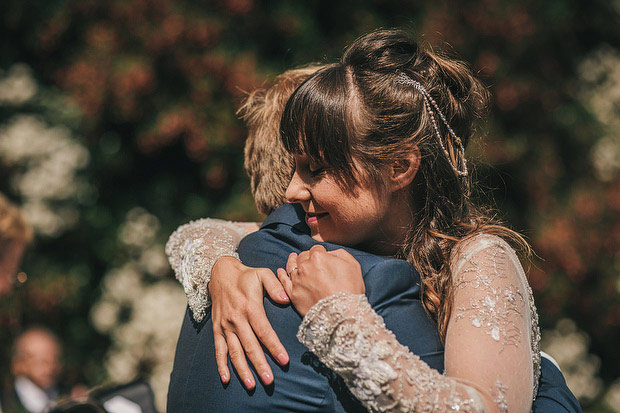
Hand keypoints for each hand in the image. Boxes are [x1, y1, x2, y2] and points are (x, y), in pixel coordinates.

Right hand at [210, 256, 289, 388]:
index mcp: (250, 307)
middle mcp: (236, 319)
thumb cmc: (246, 275)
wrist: (220, 273)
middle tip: (269, 380)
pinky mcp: (217, 328)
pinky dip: (221, 364)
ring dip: (242, 369)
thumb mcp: (262, 274)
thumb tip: (286, 300)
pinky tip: (226, 378)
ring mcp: (225, 325)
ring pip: (234, 351)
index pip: (264, 330)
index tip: (284, 360)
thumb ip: (275, 286)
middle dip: (260, 364)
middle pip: (250, 346)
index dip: (274, 346)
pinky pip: (219, 349)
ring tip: (251, 385)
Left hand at [276, 245, 363, 315]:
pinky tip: (281, 271)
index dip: (321, 253)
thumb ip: (338, 253)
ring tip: (292, 258)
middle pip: (303, 256)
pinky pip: (283, 281)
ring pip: (291, 266)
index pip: (316, 249)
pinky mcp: (293, 294)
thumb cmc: (350, 289)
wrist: (343, 313)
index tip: (324, 258)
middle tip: (312, 262)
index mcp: (318, 256)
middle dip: (307, 257)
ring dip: (293, 261)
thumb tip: (328, 253)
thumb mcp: (352, 264)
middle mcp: (304, 266)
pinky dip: (281, 274)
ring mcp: (297, 280)